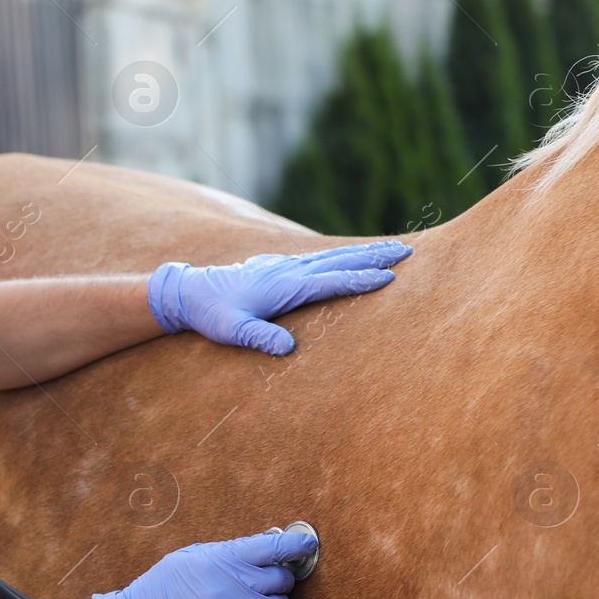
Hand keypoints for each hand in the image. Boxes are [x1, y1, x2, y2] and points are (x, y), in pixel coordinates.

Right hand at [90, 529, 317, 598]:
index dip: (296, 545)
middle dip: (278, 579)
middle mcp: (232, 588)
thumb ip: (228, 554)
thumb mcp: (190, 558)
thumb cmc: (161, 589)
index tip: (307, 543)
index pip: (272, 548)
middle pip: (282, 580)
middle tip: (265, 580)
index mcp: (222, 560)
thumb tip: (263, 550)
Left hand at [148, 241, 412, 354]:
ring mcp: (284, 265)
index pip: (331, 281)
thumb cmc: (212, 315)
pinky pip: (318, 258)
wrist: (191, 291)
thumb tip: (288, 350)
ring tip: (390, 248)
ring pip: (331, 256)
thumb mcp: (232, 331)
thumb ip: (258, 338)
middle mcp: (289, 270)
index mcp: (285, 286)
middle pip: (339, 260)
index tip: (390, 277)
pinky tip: (348, 256)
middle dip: (374, 256)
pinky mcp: (278, 266)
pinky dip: (340, 255)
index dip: (360, 280)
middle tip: (408, 251)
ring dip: (362, 251)